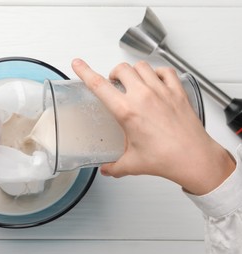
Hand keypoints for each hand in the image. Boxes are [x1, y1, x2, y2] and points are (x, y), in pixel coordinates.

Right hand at [72, 59, 234, 194]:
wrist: (194, 158)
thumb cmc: (166, 159)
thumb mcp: (132, 164)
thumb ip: (114, 167)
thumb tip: (106, 169)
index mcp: (127, 111)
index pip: (99, 85)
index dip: (85, 72)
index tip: (78, 64)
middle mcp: (143, 96)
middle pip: (121, 69)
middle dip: (113, 74)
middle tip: (114, 84)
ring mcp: (161, 91)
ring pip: (141, 66)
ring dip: (133, 71)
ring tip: (133, 82)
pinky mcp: (177, 91)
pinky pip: (165, 71)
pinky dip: (157, 72)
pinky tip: (155, 81)